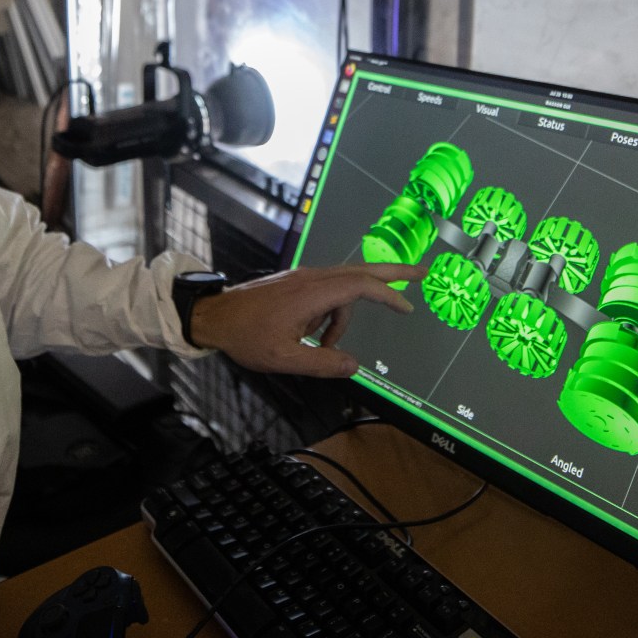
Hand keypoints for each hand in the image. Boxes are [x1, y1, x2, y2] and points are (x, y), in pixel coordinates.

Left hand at [187, 261, 429, 376]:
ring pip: (342, 290)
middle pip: (362, 271)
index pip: (361, 286)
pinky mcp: (296, 282)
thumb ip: (322, 364)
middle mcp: (312, 278)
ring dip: (344, 318)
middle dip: (393, 273)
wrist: (214, 316)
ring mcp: (304, 277)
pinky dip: (330, 314)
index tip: (408, 307)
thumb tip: (355, 366)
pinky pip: (326, 293)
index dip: (389, 294)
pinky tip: (311, 336)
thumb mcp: (284, 359)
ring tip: (323, 347)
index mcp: (312, 293)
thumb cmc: (246, 336)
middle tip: (423, 273)